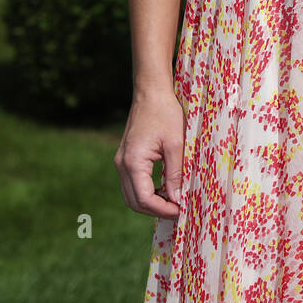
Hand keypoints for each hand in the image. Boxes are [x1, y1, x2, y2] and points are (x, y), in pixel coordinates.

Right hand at [114, 88, 185, 219]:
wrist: (151, 92)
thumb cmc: (165, 113)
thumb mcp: (176, 144)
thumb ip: (175, 173)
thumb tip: (177, 199)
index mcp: (133, 162)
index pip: (144, 199)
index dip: (163, 209)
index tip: (181, 210)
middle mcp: (122, 164)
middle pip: (134, 201)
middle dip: (156, 210)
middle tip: (178, 210)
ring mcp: (121, 161)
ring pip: (131, 195)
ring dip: (150, 203)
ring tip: (172, 201)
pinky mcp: (125, 158)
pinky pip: (132, 183)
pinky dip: (146, 192)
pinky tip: (163, 189)